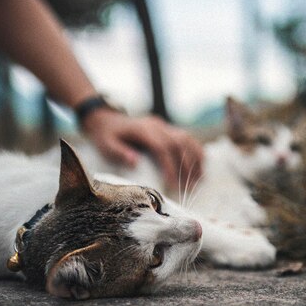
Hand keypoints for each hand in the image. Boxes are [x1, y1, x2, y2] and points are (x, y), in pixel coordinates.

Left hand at [81, 108, 203, 190]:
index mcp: (143, 130)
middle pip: (178, 143)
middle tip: (190, 187)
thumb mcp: (106, 145)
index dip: (170, 166)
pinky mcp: (165, 128)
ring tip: (200, 178)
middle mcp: (156, 126)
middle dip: (186, 166)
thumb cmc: (105, 135)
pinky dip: (195, 150)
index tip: (173, 184)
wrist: (105, 118)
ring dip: (195, 158)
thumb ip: (119, 153)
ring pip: (186, 139)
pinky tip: (200, 164)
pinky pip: (186, 137)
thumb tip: (135, 162)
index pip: (162, 148)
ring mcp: (162, 125)